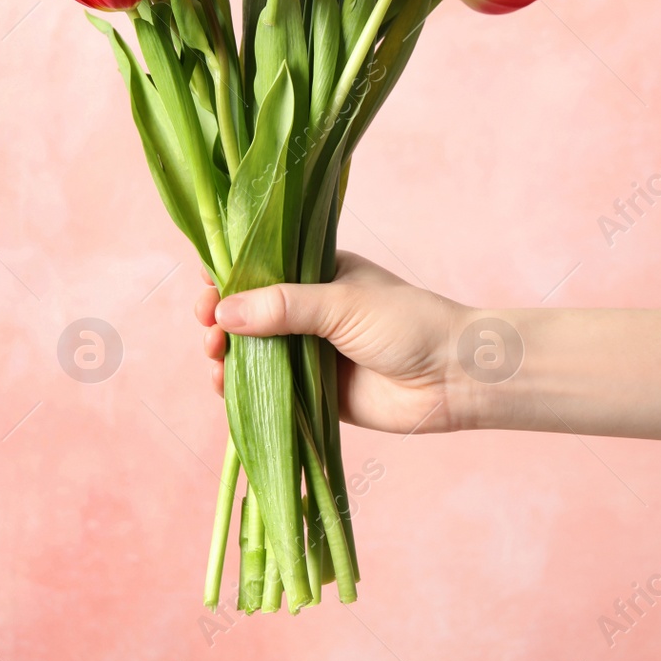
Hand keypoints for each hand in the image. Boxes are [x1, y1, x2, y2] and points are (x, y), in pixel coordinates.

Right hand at [195, 251, 471, 434]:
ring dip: (225, 354)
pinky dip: (242, 389)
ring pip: (251, 351)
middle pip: (246, 312)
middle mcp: (307, 310)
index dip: (227, 278)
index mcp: (315, 273)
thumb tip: (223, 312)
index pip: (258, 268)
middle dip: (220, 319)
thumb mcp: (341, 304)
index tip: (207, 290)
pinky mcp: (312, 392)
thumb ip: (283, 307)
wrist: (452, 378)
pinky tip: (225, 388)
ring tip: (216, 358)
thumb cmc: (407, 324)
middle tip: (209, 330)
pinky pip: (267, 389)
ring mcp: (308, 351)